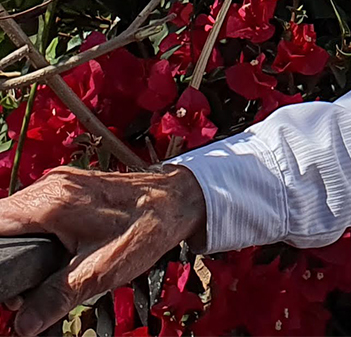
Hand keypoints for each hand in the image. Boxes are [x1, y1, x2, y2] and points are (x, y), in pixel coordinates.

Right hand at [0, 165, 205, 336]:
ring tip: (38, 280)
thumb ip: (57, 296)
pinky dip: (34, 234)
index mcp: (52, 201)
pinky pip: (36, 210)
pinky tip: (50, 257)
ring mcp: (60, 182)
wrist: (178, 200)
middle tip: (23, 292)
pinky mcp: (69, 187)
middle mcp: (51, 185)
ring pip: (17, 216)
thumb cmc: (145, 229)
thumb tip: (23, 326)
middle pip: (3, 220)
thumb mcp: (100, 271)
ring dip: (19, 246)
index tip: (6, 283)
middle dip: (6, 256)